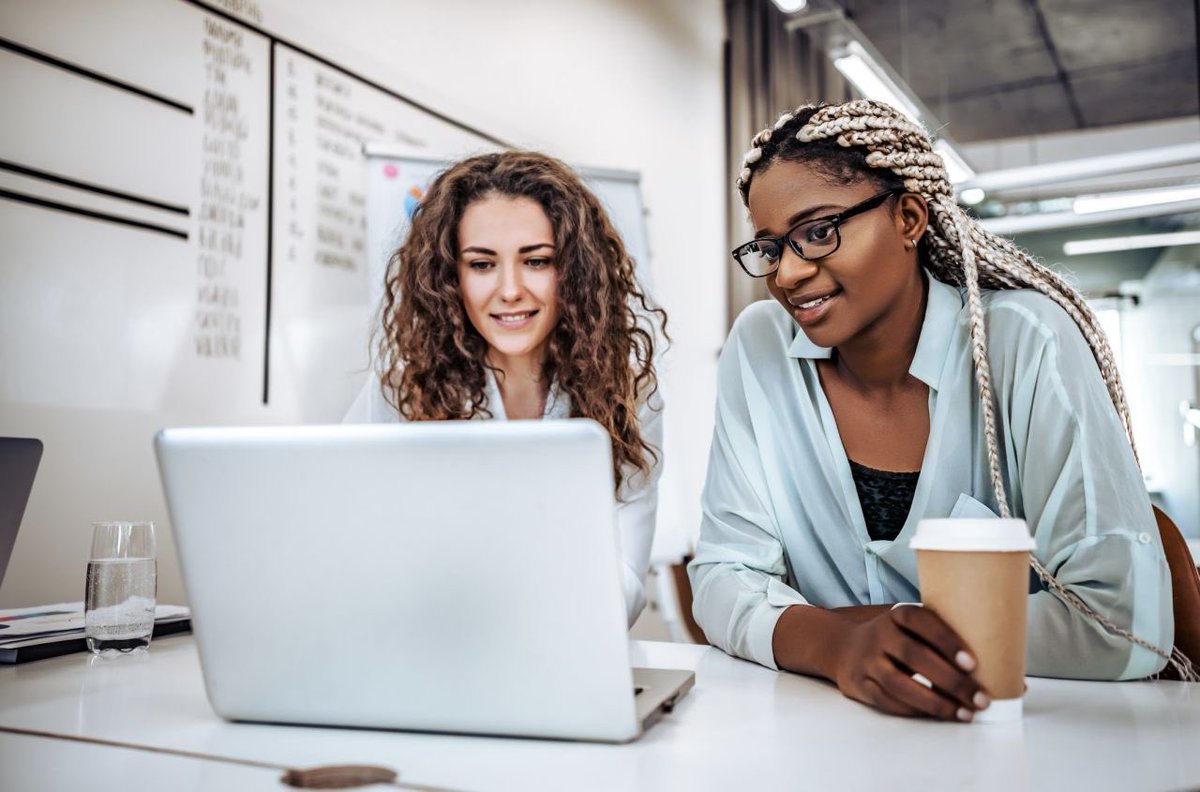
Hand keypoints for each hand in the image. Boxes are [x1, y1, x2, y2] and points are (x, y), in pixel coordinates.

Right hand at [833, 604, 989, 720]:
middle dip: (950, 680)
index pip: (921, 621)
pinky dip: (915, 710)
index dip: (946, 640)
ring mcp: (867, 660)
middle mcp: (879, 634)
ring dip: (934, 702)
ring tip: (964, 713)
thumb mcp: (914, 630)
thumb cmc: (897, 640)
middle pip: (913, 655)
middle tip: (980, 698)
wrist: (844, 648)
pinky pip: (888, 701)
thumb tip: (1012, 682)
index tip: (972, 663)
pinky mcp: (860, 684)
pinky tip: (939, 714)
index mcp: (898, 615)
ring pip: (899, 684)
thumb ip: (949, 646)